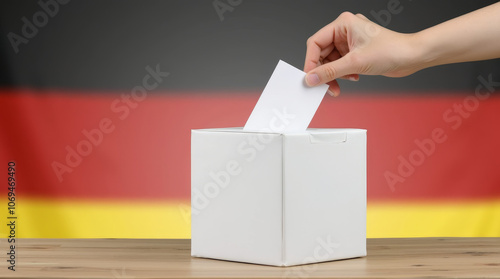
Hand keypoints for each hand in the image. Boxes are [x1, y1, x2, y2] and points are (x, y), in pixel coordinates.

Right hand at [304, 12, 420, 95]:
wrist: (412, 56)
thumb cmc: (392, 50)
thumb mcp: (355, 63)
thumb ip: (329, 72)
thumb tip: (311, 78)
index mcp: (343, 24)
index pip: (315, 43)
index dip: (311, 62)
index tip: (310, 77)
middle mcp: (345, 31)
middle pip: (322, 54)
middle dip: (324, 72)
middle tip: (325, 86)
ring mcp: (351, 42)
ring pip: (331, 61)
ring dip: (334, 75)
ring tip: (339, 85)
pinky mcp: (356, 52)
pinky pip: (340, 65)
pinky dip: (343, 74)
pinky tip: (353, 77)